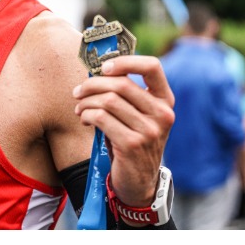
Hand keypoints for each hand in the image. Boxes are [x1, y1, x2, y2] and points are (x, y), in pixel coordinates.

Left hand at [72, 55, 174, 207]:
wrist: (139, 182)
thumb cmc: (133, 142)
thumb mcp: (139, 117)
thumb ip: (127, 95)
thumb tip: (97, 72)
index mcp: (165, 101)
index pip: (152, 67)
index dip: (126, 61)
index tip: (104, 67)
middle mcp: (162, 114)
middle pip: (122, 84)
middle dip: (93, 85)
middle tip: (78, 91)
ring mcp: (149, 131)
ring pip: (108, 101)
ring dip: (86, 102)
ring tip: (79, 108)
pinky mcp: (132, 144)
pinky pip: (101, 118)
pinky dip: (86, 115)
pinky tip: (84, 119)